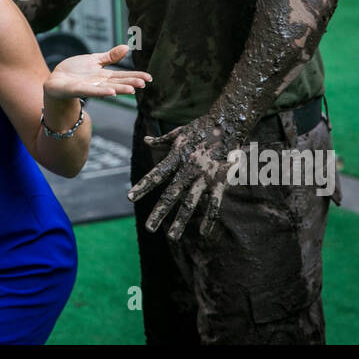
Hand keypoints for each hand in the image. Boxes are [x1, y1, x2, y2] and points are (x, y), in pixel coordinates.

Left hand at [44, 44, 149, 99]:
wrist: (56, 79)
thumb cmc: (75, 71)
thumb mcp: (94, 60)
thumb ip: (110, 56)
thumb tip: (126, 47)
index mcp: (105, 76)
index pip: (123, 76)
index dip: (136, 76)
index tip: (149, 78)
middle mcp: (100, 83)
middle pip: (118, 83)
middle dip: (131, 83)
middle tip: (144, 83)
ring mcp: (90, 87)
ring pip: (108, 88)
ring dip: (120, 89)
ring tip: (132, 89)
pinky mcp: (78, 89)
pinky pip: (91, 91)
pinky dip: (101, 91)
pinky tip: (112, 92)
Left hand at [128, 118, 230, 242]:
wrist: (228, 121)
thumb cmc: (202, 127)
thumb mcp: (179, 132)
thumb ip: (162, 141)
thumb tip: (146, 141)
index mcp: (177, 157)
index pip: (156, 175)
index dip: (143, 186)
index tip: (130, 198)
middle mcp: (188, 168)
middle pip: (171, 194)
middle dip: (159, 212)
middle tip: (148, 228)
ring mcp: (205, 176)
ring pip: (191, 203)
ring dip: (180, 221)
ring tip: (172, 237)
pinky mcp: (220, 180)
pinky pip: (214, 203)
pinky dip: (209, 219)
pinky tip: (203, 233)